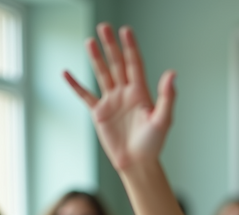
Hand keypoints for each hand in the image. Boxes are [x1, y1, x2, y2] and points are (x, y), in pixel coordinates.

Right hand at [64, 24, 175, 170]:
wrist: (137, 163)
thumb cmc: (153, 144)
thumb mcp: (163, 119)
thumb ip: (167, 96)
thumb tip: (172, 73)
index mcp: (141, 92)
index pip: (134, 64)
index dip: (130, 47)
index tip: (125, 31)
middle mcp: (126, 93)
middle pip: (117, 64)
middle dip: (111, 46)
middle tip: (104, 27)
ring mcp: (112, 101)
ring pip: (102, 74)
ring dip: (96, 58)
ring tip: (89, 41)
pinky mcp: (99, 113)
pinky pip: (85, 95)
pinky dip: (75, 85)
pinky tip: (66, 73)